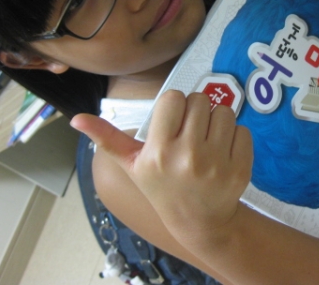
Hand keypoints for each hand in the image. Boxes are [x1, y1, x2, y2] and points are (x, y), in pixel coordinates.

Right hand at [71, 90, 252, 241]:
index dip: (174, 106)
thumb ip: (107, 139)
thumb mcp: (132, 165)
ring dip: (216, 121)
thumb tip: (76, 118)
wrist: (198, 221)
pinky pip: (243, 129)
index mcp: (158, 152)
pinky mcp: (240, 167)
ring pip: (224, 110)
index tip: (172, 123)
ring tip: (206, 141)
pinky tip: (223, 154)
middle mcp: (187, 156)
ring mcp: (217, 162)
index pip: (173, 97)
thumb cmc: (162, 187)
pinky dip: (235, 137)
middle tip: (190, 133)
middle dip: (195, 111)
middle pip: (200, 99)